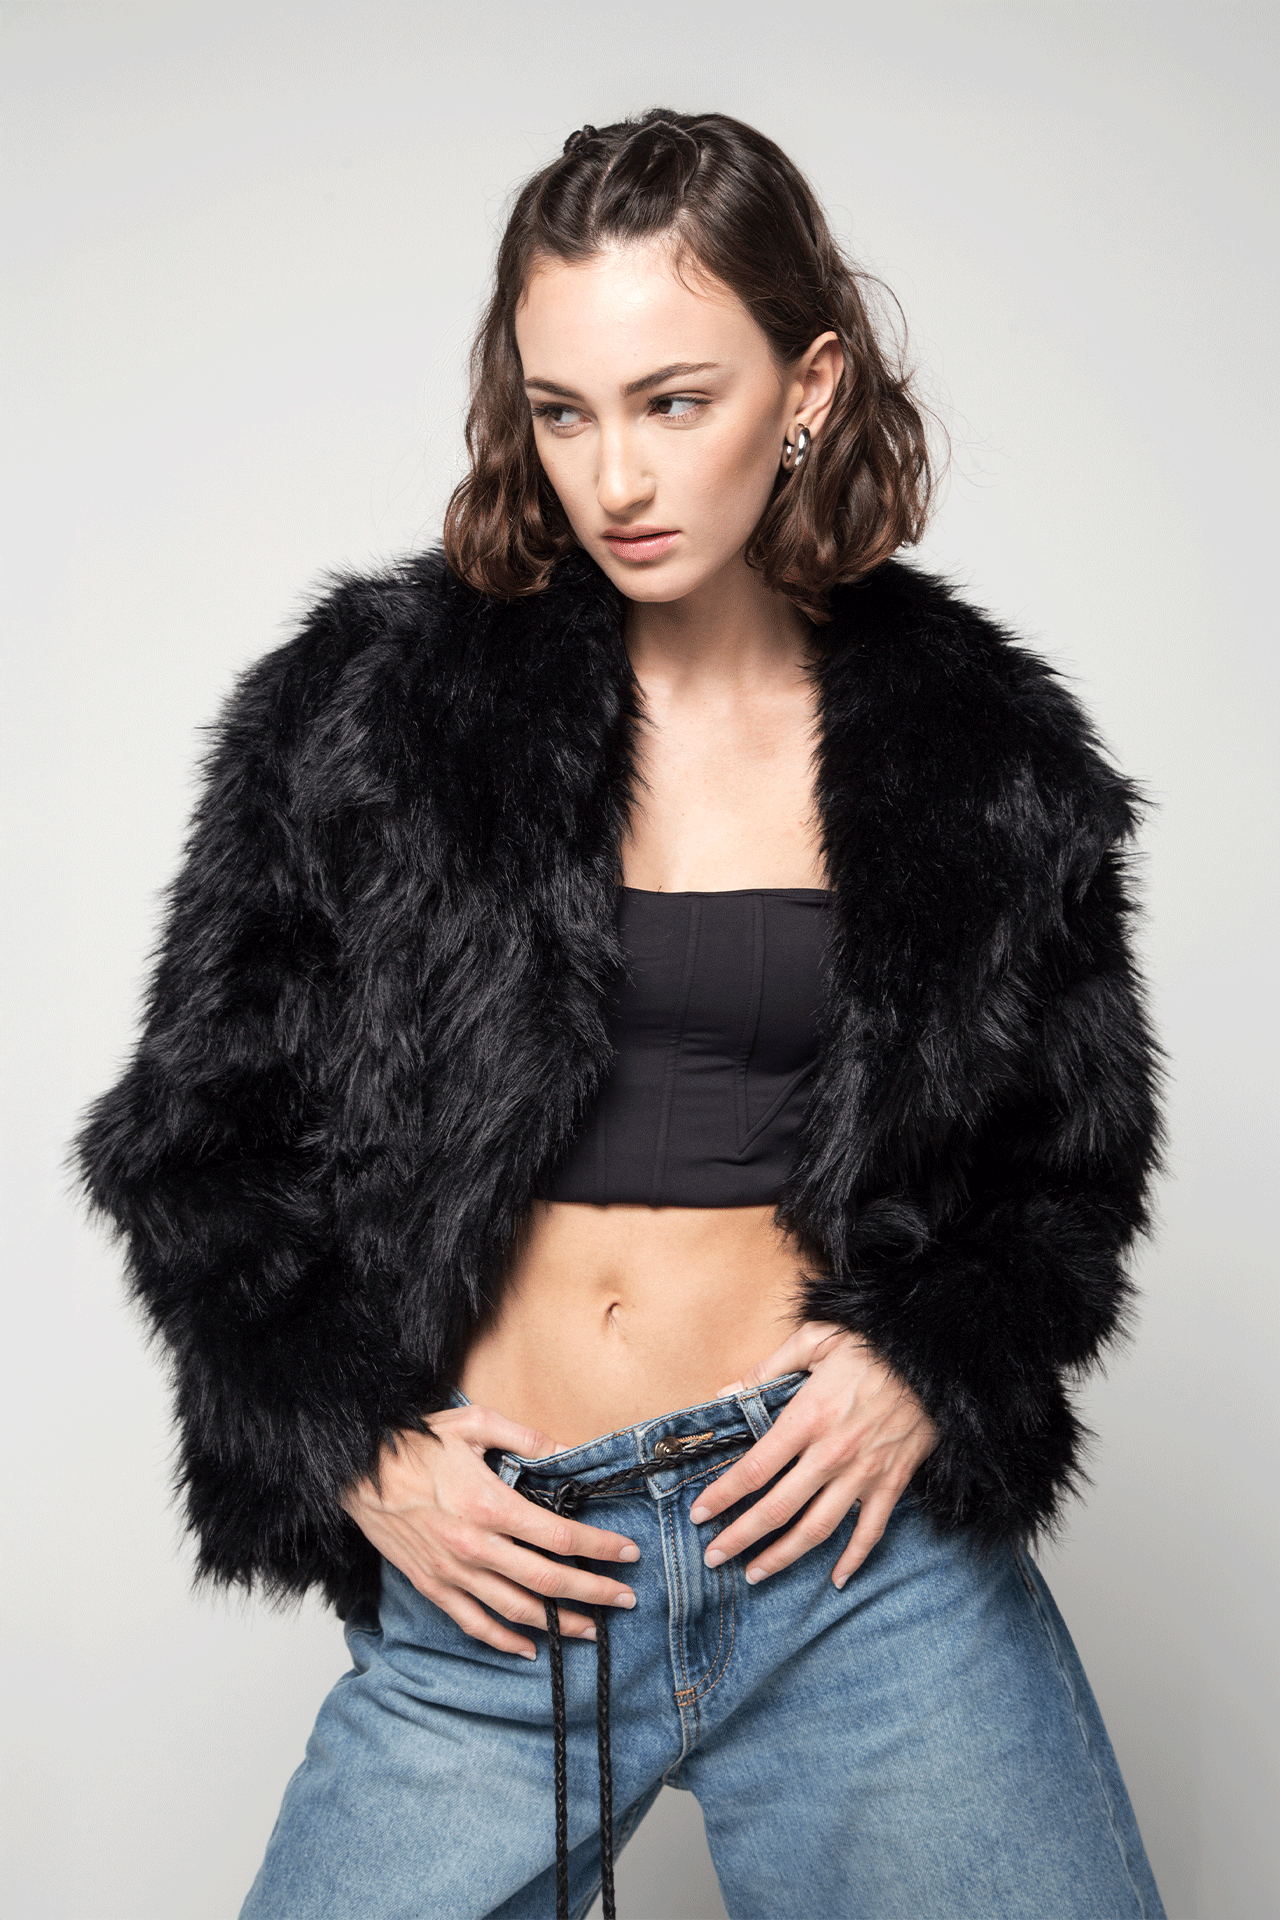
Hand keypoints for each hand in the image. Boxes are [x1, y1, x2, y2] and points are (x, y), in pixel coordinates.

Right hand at [340, 1403, 641, 1659]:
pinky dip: (505, 1640)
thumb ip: (527, 1438)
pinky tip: (530, 1647)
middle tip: (625, 1599)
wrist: (356, 1471)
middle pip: (547, 1581)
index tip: (627, 1553)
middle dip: (593, 1593)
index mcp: (489, 1505)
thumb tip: (568, 1450)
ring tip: (592, 1629)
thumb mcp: (475, 1425)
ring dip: (559, 1623)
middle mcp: (475, 1546)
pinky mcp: (432, 1586)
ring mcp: (452, 1572)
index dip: (599, 1547)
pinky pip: (474, 1624)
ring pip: (516, 1609)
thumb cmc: (414, 1443)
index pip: (559, 1536)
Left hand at [687, 1321, 936, 1588]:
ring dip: (783, 1556)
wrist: (935, 1356)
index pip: (755, 1470)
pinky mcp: (893, 1482)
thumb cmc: (872, 1343)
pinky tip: (836, 1578)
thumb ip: (768, 1368)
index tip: (701, 1513)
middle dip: (740, 1537)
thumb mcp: (814, 1340)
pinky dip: (854, 1559)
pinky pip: (871, 1531)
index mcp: (808, 1418)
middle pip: (777, 1508)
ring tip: (755, 1574)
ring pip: (817, 1529)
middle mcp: (832, 1453)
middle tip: (714, 1557)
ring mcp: (864, 1473)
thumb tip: (726, 1392)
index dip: (723, 1495)